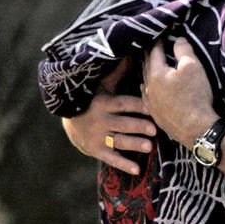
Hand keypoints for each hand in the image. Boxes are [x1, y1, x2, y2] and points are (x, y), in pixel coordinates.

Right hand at [61, 58, 155, 174]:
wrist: (69, 121)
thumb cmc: (92, 100)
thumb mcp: (102, 86)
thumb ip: (117, 73)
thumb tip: (131, 54)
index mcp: (104, 102)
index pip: (124, 103)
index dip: (139, 105)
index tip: (154, 106)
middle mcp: (101, 120)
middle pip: (123, 123)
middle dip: (139, 126)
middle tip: (155, 129)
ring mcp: (98, 136)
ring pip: (119, 140)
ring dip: (134, 144)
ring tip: (149, 146)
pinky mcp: (96, 149)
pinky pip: (111, 158)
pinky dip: (123, 164)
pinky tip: (137, 170)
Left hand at [142, 38, 218, 147]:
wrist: (196, 128)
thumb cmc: (195, 96)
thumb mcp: (193, 67)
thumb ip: (184, 50)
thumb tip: (178, 39)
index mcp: (156, 72)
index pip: (154, 50)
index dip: (158, 40)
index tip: (161, 33)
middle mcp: (148, 86)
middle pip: (146, 64)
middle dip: (150, 53)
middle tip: (152, 44)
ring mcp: (150, 101)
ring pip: (144, 80)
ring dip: (147, 69)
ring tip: (150, 63)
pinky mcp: (155, 113)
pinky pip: (146, 95)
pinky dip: (147, 86)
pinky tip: (147, 87)